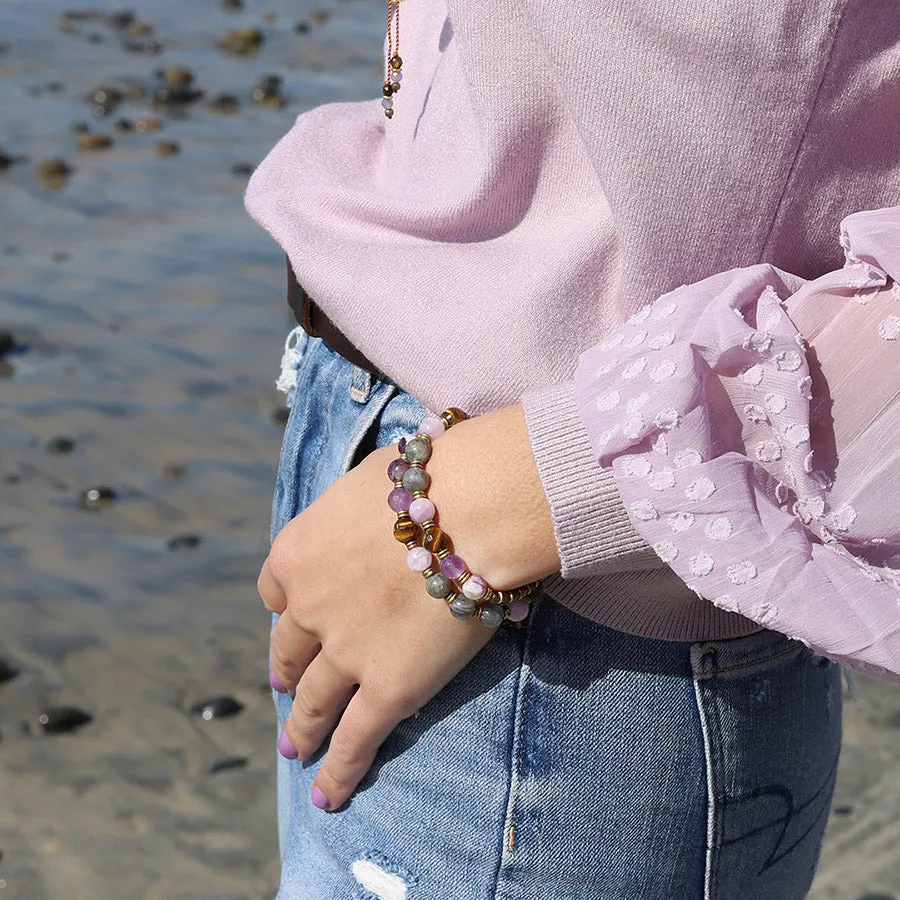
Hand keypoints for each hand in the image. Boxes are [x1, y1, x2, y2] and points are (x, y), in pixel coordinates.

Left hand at [257, 403, 560, 810]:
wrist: (472, 508)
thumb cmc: (432, 479)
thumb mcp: (371, 483)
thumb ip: (359, 507)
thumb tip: (379, 500)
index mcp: (297, 552)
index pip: (275, 588)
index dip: (287, 606)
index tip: (294, 615)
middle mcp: (308, 607)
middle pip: (288, 648)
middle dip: (287, 669)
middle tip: (284, 686)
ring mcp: (345, 652)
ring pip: (313, 701)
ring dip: (302, 727)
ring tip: (296, 748)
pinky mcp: (387, 688)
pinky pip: (356, 738)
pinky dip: (340, 771)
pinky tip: (328, 795)